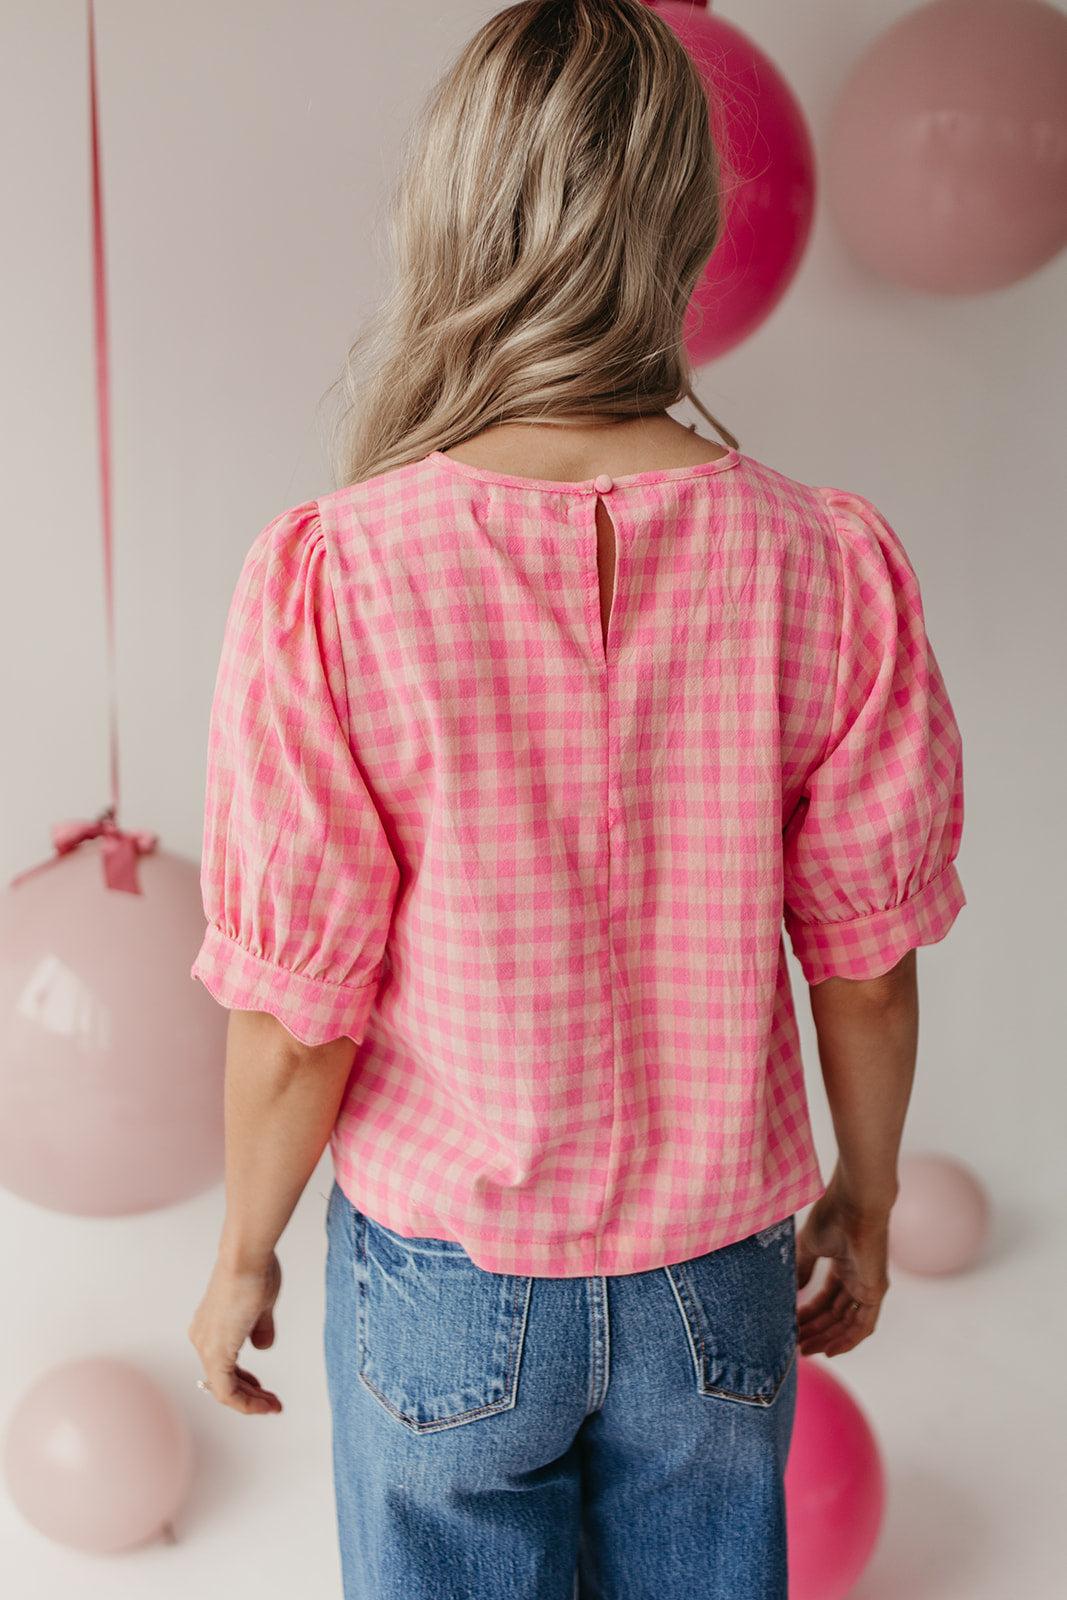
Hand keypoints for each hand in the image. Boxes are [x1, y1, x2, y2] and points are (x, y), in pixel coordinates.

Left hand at [188, 1252, 282, 1414]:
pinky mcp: (214, 1353)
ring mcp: (206, 1347)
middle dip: (250, 1396)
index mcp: (211, 1328)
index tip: (265, 1390)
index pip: (225, 1367)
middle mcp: (203, 1340)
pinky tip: (264, 1403)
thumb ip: (260, 1328)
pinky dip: (246, 1401)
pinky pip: (226, 1389)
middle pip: (224, 1381)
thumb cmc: (254, 1273)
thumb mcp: (261, 1306)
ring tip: (272, 1406)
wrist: (245, 1259)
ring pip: (225, 1387)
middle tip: (271, 1403)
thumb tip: (262, 1346)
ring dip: (250, 1400)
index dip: (246, 1383)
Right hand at [796, 1179, 891, 1357]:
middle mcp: (857, 1278)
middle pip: (835, 1314)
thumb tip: (794, 1291)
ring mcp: (867, 1286)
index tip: (791, 1325)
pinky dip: (847, 1341)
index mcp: (844, 1265)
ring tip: (805, 1349)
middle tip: (795, 1344)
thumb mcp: (810, 1246)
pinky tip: (829, 1350)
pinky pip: (863, 1326)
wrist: (855, 1203)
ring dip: (827, 1338)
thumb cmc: (833, 1215)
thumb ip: (803, 1269)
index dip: (809, 1313)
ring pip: (847, 1323)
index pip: (826, 1298)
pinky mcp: (874, 1292)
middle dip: (815, 1330)